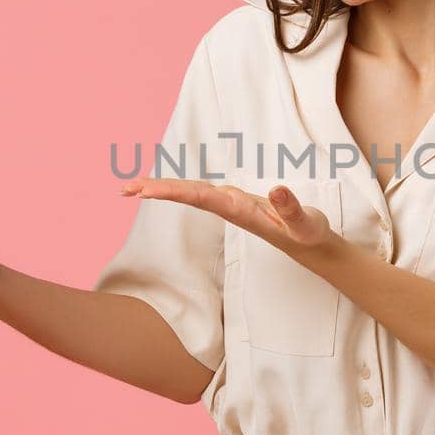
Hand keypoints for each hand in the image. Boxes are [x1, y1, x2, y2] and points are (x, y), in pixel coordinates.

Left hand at [119, 176, 337, 258]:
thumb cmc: (308, 235)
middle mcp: (230, 207)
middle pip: (188, 196)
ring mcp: (231, 205)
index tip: (144, 190)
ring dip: (164, 189)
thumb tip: (276, 189)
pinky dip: (181, 187)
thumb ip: (291, 208)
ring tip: (134, 187)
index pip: (200, 197)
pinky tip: (165, 187)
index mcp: (240, 210)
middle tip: (124, 187)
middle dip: (156, 190)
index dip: (172, 191)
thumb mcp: (305, 223)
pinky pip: (202, 192)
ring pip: (192, 194)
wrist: (311, 248)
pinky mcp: (236, 202)